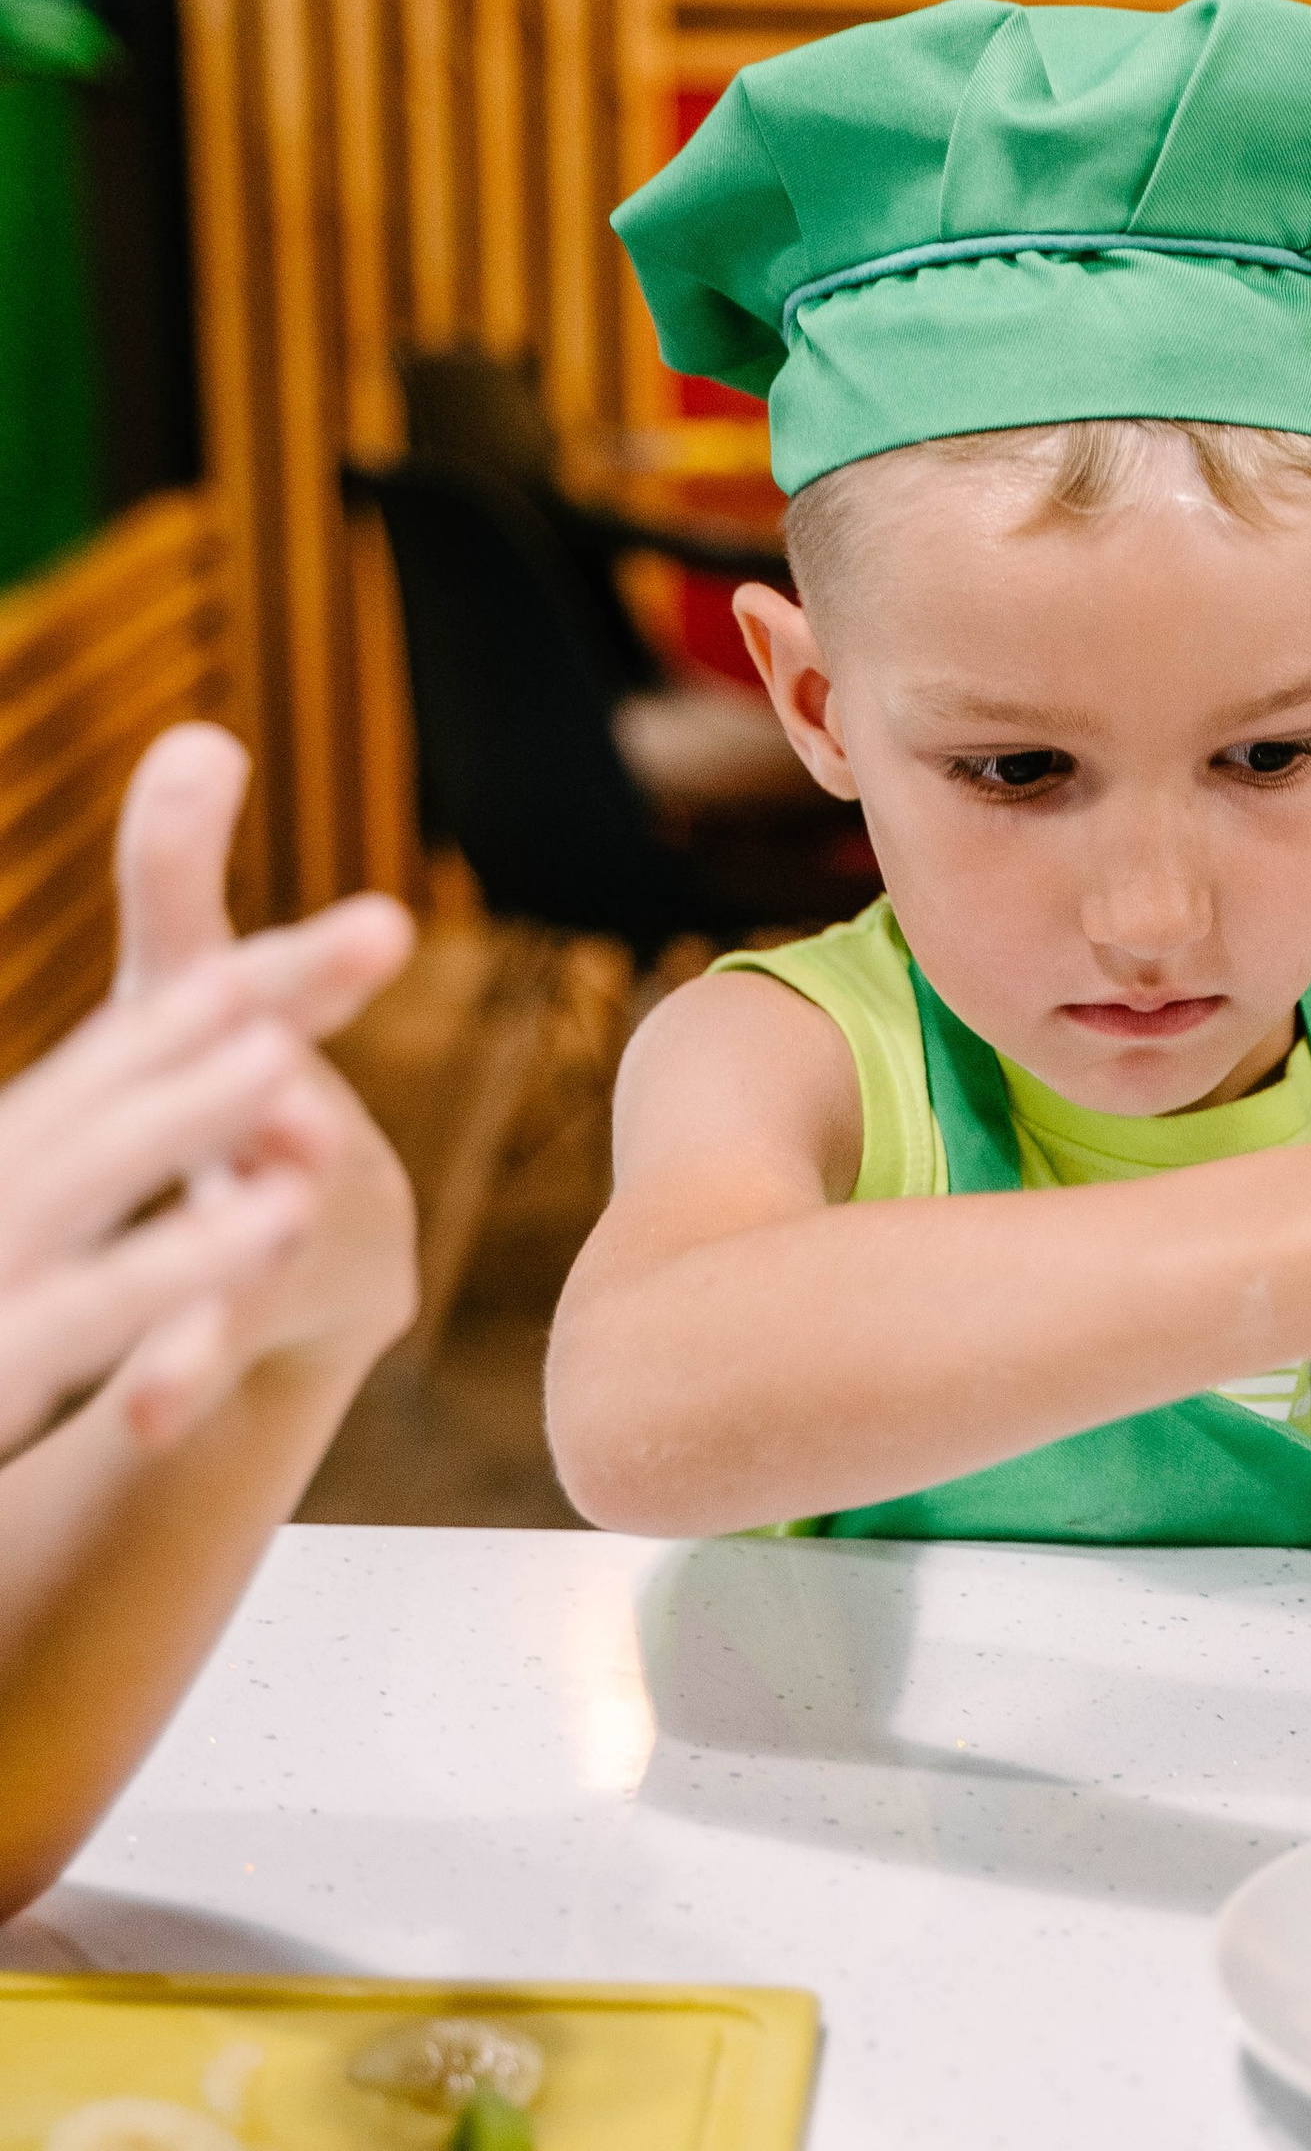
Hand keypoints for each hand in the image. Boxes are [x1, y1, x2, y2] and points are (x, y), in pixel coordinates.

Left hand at [76, 728, 415, 1446]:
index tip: (329, 915)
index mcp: (263, 1042)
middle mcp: (293, 1140)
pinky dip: (178, 1378)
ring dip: (237, 1264)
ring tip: (231, 1272)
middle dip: (289, 1116)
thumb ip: (180, 868)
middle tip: (293, 1114)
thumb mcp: (197, 980)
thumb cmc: (235, 1091)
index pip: (268, 984)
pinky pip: (204, 1353)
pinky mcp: (240, 1326)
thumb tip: (198, 735)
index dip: (296, 956)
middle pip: (290, 1122)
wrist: (322, 1261)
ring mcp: (273, 1241)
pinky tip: (142, 1416)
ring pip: (252, 1255)